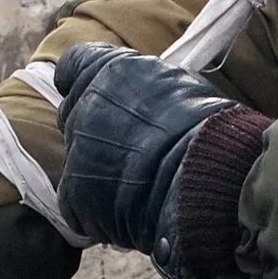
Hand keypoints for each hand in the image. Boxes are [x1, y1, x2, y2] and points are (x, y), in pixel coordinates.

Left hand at [53, 43, 243, 278]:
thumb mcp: (178, 85)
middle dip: (96, 131)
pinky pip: (78, 203)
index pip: (72, 68)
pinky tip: (128, 210)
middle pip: (74, 116)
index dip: (83, 84)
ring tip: (139, 183)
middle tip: (132, 148)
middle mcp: (84, 106)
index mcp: (109, 72)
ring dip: (100, 171)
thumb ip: (142, 86)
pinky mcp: (75, 195)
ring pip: (78, 161)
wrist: (201, 174)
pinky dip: (97, 210)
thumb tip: (138, 97)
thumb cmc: (204, 129)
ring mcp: (76, 152)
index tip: (99, 97)